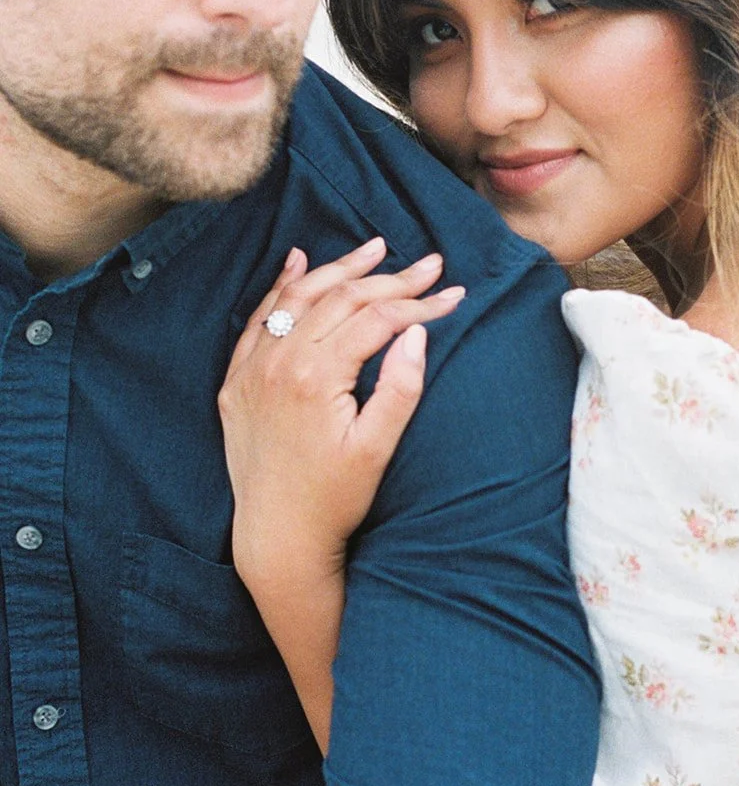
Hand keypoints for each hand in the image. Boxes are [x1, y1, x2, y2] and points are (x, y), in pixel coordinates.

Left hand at [219, 237, 464, 590]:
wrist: (277, 536)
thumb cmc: (335, 498)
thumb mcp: (377, 449)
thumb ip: (400, 388)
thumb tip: (418, 333)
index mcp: (315, 378)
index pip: (376, 320)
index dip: (419, 304)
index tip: (454, 295)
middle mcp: (278, 363)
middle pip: (341, 299)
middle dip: (391, 279)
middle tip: (431, 264)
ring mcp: (252, 369)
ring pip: (298, 298)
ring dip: (340, 269)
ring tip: (377, 249)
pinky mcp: (237, 380)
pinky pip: (258, 318)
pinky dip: (281, 286)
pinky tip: (299, 261)